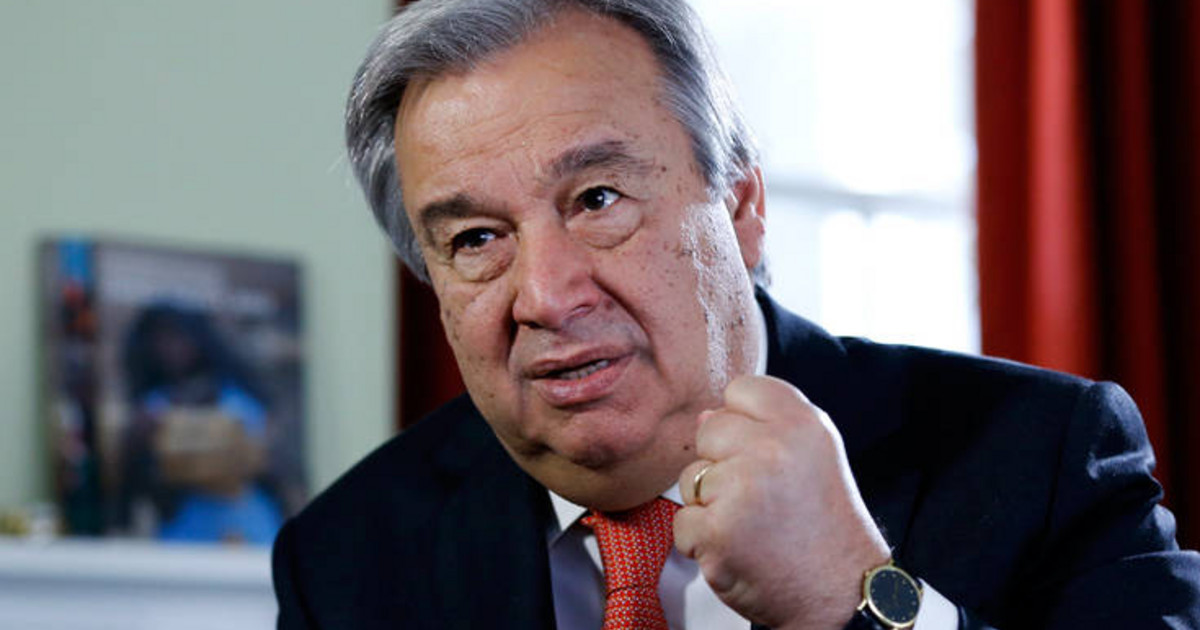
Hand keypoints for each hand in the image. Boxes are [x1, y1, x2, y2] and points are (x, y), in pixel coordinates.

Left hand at [674, 375, 890, 629]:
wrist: (841, 593)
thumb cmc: (824, 527)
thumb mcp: (814, 455)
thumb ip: (765, 426)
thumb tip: (704, 415)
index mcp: (801, 423)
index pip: (740, 389)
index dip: (742, 422)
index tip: (762, 451)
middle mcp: (773, 448)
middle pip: (708, 430)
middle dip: (722, 464)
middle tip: (760, 497)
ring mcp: (742, 488)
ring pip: (691, 478)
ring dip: (710, 504)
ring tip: (752, 524)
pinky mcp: (717, 530)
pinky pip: (684, 521)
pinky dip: (702, 542)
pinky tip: (738, 548)